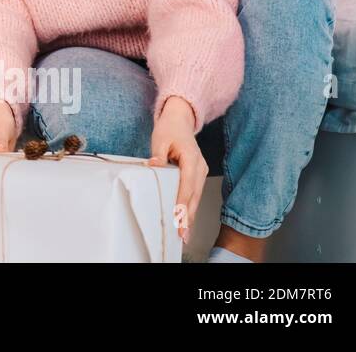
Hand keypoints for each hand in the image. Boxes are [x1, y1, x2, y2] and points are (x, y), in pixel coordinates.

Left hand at [147, 95, 206, 244]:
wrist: (179, 120)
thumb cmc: (169, 129)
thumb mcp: (159, 139)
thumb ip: (158, 155)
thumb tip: (154, 166)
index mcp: (191, 159)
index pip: (187, 186)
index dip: (182, 204)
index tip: (178, 220)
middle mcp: (200, 168)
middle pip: (194, 196)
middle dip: (188, 217)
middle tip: (182, 235)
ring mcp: (201, 172)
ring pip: (196, 197)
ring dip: (190, 215)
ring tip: (184, 234)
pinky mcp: (198, 175)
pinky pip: (194, 193)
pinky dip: (190, 207)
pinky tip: (185, 219)